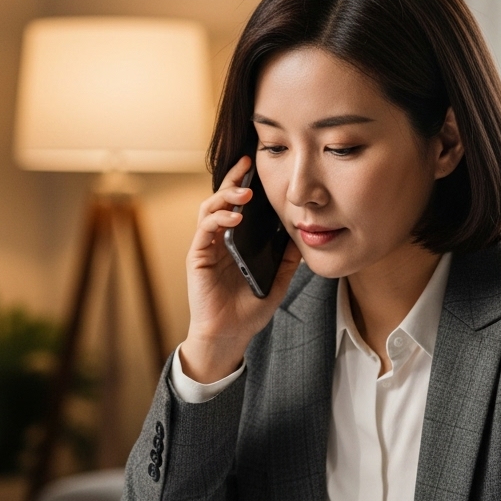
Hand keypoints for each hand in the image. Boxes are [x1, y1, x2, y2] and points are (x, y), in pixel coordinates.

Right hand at [180, 157, 301, 383]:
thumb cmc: (248, 310)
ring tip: (245, 192)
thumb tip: (303, 237)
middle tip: (247, 164)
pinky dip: (219, 218)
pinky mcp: (198, 257)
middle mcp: (218, 240)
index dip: (244, 184)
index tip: (258, 167)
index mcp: (235, 242)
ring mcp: (206, 247)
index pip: (238, 206)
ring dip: (226, 196)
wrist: (229, 335)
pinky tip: (234, 217)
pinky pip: (205, 230)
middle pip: (221, 199)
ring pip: (209, 209)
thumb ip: (287, 260)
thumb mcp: (277, 282)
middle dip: (233, 179)